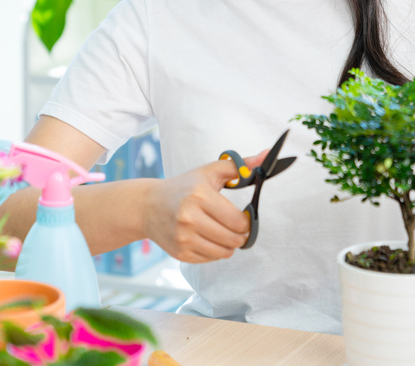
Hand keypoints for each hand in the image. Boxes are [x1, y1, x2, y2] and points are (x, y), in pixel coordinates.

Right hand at [144, 149, 267, 263]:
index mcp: (200, 196)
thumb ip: (239, 165)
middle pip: (234, 239)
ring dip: (229, 245)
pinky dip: (214, 251)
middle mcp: (190, 218)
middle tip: (234, 226)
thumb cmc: (183, 187)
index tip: (243, 216)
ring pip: (224, 253)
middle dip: (240, 234)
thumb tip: (266, 155)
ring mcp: (183, 238)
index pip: (238, 221)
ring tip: (222, 232)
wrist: (148, 206)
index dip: (247, 221)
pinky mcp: (180, 253)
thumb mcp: (209, 172)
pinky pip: (210, 259)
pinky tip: (207, 238)